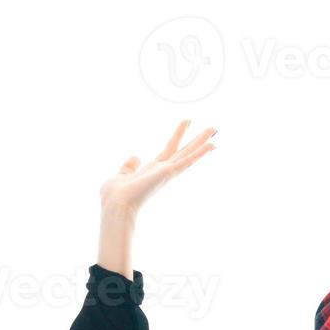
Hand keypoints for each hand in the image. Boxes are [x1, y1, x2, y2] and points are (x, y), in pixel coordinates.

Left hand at [99, 118, 216, 215]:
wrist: (115, 205)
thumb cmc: (114, 196)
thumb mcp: (120, 175)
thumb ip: (129, 166)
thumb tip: (136, 157)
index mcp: (152, 171)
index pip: (169, 150)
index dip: (178, 137)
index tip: (186, 124)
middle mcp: (162, 171)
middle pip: (183, 151)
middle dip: (196, 139)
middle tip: (211, 129)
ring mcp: (167, 172)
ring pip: (188, 154)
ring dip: (201, 141)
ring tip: (214, 129)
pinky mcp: (168, 173)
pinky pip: (187, 161)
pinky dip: (200, 153)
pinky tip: (212, 145)